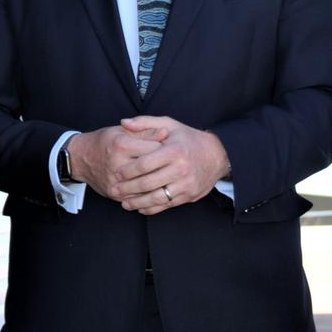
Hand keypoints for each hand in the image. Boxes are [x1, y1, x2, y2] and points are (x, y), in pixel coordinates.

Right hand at [67, 124, 167, 201]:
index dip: (165, 148)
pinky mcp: (115, 194)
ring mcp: (116, 182)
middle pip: (152, 168)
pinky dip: (150, 195)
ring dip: (160, 183)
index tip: (170, 147)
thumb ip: (145, 131)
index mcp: (122, 145)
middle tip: (171, 164)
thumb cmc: (105, 141)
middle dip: (165, 167)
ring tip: (168, 177)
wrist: (81, 158)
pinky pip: (138, 198)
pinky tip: (157, 190)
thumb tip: (166, 133)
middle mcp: (118, 164)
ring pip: (147, 186)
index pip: (155, 148)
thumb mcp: (123, 131)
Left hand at [112, 115, 229, 214]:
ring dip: (138, 203)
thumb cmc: (188, 138)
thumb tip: (123, 122)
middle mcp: (181, 169)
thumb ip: (145, 123)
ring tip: (124, 203)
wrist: (217, 154)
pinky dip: (152, 208)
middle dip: (128, 189)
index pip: (145, 164)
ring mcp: (186, 184)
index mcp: (174, 151)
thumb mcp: (169, 124)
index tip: (117, 173)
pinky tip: (140, 208)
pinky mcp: (189, 195)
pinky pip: (167, 205)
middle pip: (148, 183)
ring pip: (157, 198)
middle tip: (114, 190)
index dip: (128, 170)